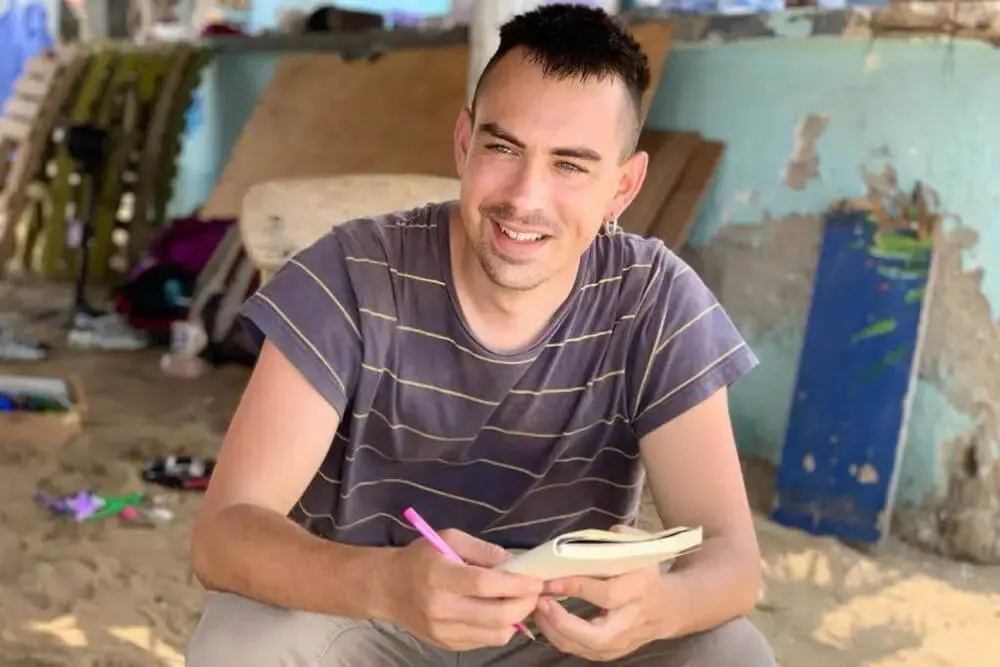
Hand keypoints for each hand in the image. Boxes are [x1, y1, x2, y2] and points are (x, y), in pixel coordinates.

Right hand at [379, 528, 542, 650]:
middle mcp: (440, 608)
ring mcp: (443, 631)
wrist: (388, 588)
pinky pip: (485, 641)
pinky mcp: (446, 644)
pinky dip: (500, 628)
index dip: (516, 584)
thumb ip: (483, 550)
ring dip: (517, 619)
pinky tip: (499, 612)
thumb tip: (515, 563)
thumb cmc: (420, 558)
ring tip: (520, 602)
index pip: (485, 585)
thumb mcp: (448, 539)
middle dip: (524, 604)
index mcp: (439, 577)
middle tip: (534, 592)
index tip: (536, 580)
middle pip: (496, 615)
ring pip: (495, 634)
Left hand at [532, 525, 668, 660]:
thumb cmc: (647, 573)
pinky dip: (560, 638)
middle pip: (595, 636)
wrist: (669, 607)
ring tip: (535, 610)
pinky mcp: (611, 652)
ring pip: (585, 648)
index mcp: (638, 590)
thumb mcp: (640, 548)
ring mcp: (622, 642)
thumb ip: (616, 539)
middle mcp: (630, 621)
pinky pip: (582, 652)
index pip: (607, 595)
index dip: (578, 588)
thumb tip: (585, 540)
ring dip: (554, 632)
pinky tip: (545, 621)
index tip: (552, 581)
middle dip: (563, 623)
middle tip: (540, 603)